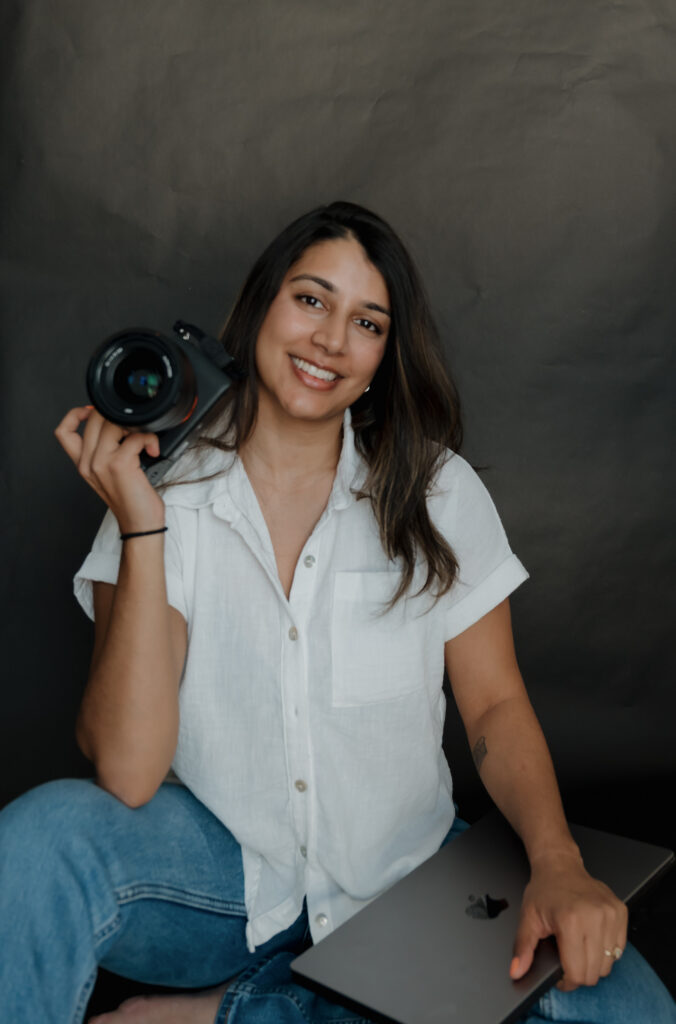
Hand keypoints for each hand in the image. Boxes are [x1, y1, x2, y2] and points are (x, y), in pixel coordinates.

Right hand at [54, 405, 165, 534]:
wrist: (140, 524)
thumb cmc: (131, 501)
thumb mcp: (109, 475)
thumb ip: (105, 452)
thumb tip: (118, 426)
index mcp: (83, 464)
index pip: (63, 432)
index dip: (75, 414)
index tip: (92, 412)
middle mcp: (88, 463)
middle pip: (93, 419)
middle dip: (116, 416)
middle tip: (131, 430)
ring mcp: (101, 462)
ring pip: (113, 423)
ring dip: (134, 426)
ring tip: (143, 441)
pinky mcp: (120, 464)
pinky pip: (136, 437)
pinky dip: (149, 439)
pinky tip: (153, 450)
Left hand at [510, 851, 627, 990]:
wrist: (560, 865)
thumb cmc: (545, 890)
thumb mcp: (528, 918)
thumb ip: (523, 948)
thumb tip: (516, 972)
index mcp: (570, 921)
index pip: (577, 973)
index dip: (566, 980)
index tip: (561, 974)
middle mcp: (594, 917)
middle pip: (594, 973)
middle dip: (579, 974)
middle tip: (568, 960)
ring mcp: (610, 914)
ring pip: (609, 963)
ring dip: (594, 963)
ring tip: (579, 948)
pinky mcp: (621, 912)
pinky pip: (620, 948)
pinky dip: (607, 950)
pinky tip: (592, 938)